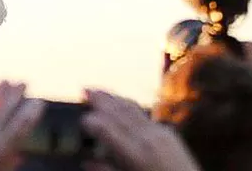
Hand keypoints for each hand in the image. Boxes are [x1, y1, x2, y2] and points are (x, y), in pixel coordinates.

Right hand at [82, 90, 200, 170]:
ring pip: (132, 109)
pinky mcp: (169, 134)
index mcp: (135, 155)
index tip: (81, 117)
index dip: (93, 121)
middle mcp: (148, 139)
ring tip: (99, 90)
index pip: (108, 130)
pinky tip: (121, 103)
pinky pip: (144, 114)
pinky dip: (128, 106)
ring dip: (114, 97)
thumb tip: (86, 163)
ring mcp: (160, 133)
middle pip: (119, 113)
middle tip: (84, 88)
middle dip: (101, 99)